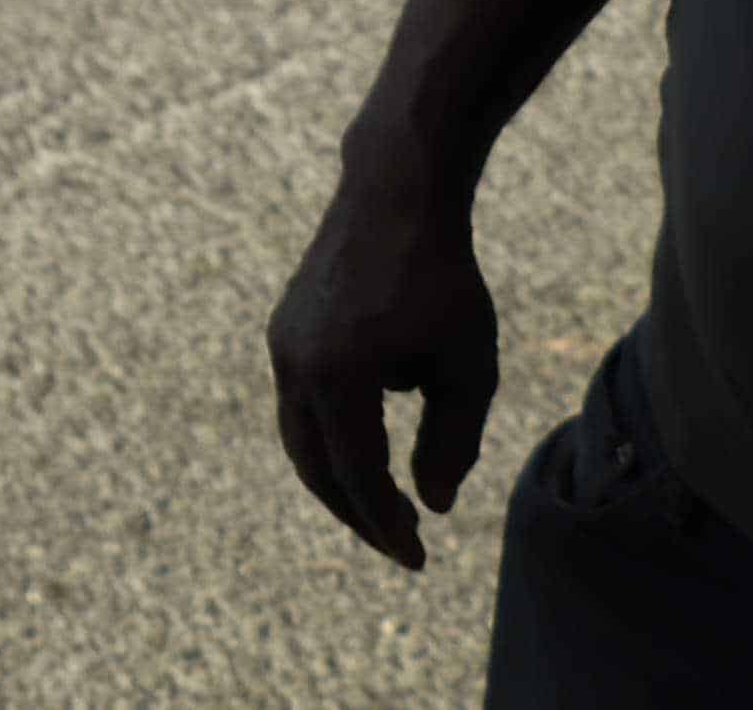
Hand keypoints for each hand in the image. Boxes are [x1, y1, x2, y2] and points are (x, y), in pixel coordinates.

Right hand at [268, 148, 499, 567]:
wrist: (393, 195)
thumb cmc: (444, 279)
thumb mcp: (470, 366)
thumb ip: (453, 440)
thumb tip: (430, 503)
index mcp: (338, 376)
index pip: (359, 475)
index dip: (387, 525)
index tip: (419, 559)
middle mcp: (295, 364)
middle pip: (315, 466)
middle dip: (356, 513)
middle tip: (401, 544)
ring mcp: (282, 345)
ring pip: (301, 437)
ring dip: (340, 477)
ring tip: (386, 503)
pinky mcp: (285, 330)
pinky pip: (302, 402)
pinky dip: (333, 436)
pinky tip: (374, 440)